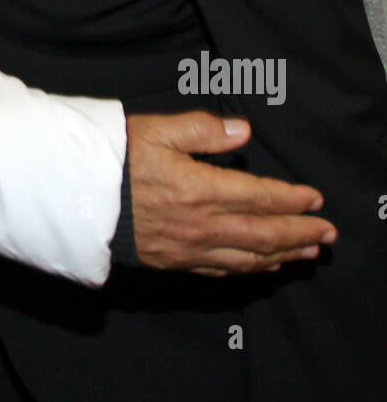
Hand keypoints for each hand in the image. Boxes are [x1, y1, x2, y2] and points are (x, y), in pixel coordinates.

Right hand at [127, 111, 336, 275]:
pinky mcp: (172, 262)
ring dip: (282, 256)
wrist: (73, 195)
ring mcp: (186, 249)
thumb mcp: (157, 129)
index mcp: (199, 189)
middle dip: (300, 234)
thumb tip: (243, 131)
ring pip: (246, 259)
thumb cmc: (114, 157)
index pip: (260, 198)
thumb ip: (203, 130)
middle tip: (327, 234)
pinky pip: (220, 272)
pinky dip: (249, 270)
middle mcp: (199, 226)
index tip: (315, 199)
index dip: (292, 200)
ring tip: (306, 253)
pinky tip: (261, 266)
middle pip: (263, 235)